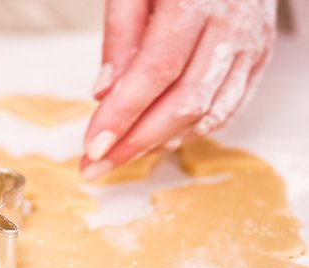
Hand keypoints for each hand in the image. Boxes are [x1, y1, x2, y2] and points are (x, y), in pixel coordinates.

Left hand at [81, 0, 276, 180]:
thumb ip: (120, 34)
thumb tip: (102, 92)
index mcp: (196, 0)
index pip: (157, 71)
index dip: (124, 114)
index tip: (92, 146)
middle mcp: (231, 25)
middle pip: (184, 102)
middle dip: (135, 143)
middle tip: (96, 166)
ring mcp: (252, 44)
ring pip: (209, 112)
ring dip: (160, 143)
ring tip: (120, 157)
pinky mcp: (260, 56)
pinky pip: (228, 107)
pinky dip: (192, 132)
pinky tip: (160, 141)